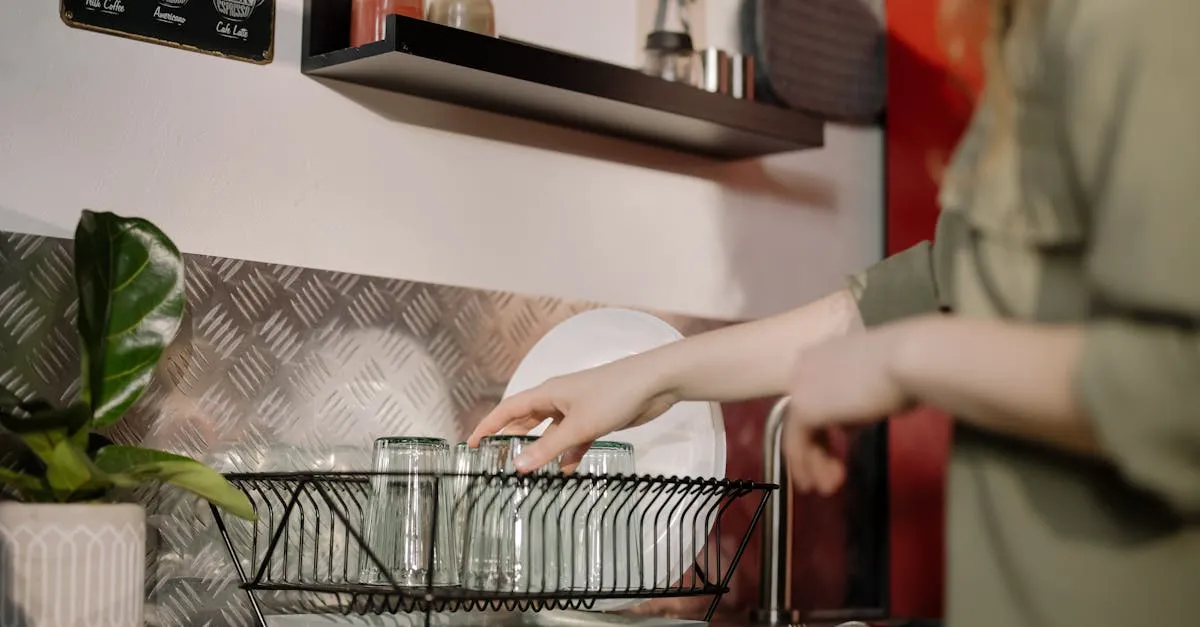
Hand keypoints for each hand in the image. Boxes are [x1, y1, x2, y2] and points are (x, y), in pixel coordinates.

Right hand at [468, 357, 676, 472]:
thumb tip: (518, 466)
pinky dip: (568, 455)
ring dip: (542, 452)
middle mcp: (557, 401)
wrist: (654, 383)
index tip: (471, 445)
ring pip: (550, 434)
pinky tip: (566, 472)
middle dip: (511, 441)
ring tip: (529, 475)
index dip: (487, 427)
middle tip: (496, 463)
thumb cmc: (614, 395)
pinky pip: (573, 440)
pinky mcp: (595, 419)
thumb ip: (548, 448)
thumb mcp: (578, 426)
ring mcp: (577, 410)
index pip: (507, 410)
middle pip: (525, 421)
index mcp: (546, 394)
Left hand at [783, 320, 919, 492]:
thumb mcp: (874, 386)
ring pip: (799, 433)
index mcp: (821, 355)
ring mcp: (800, 387)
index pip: (815, 398)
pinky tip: (821, 483)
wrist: (907, 360)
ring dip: (814, 464)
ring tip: (829, 488)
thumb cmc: (905, 368)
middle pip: (803, 418)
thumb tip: (845, 426)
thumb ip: (854, 402)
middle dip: (818, 452)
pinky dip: (807, 465)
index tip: (837, 453)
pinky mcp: (804, 408)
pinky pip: (797, 443)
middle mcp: (803, 367)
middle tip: (834, 478)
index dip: (824, 430)